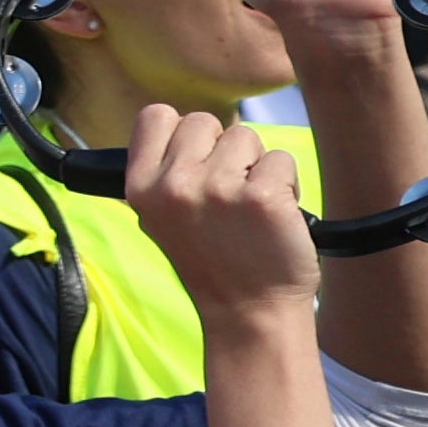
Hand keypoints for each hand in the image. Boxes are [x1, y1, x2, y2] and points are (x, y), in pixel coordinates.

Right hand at [125, 101, 318, 324]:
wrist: (249, 309)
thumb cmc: (210, 260)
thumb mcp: (161, 218)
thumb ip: (163, 172)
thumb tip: (181, 129)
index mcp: (140, 188)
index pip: (155, 116)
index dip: (181, 133)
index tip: (195, 161)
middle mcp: (173, 185)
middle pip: (204, 121)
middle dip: (221, 148)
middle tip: (226, 192)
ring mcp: (219, 188)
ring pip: (246, 137)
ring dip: (256, 165)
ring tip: (250, 206)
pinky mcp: (263, 195)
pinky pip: (281, 159)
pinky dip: (287, 184)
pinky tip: (273, 214)